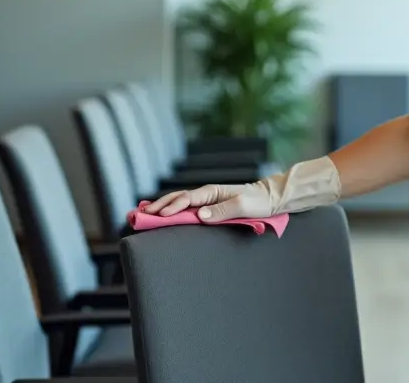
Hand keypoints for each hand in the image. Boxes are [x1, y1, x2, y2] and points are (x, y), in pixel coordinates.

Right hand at [141, 182, 273, 221]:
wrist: (270, 198)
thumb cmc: (258, 202)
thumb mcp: (244, 207)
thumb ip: (223, 210)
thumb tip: (200, 215)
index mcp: (212, 192)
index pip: (187, 199)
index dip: (172, 207)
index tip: (158, 216)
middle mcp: (206, 194)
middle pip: (177, 198)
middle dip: (158, 205)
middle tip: (138, 214)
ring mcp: (206, 200)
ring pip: (179, 202)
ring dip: (161, 207)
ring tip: (141, 213)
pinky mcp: (209, 207)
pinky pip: (187, 208)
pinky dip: (172, 209)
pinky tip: (161, 213)